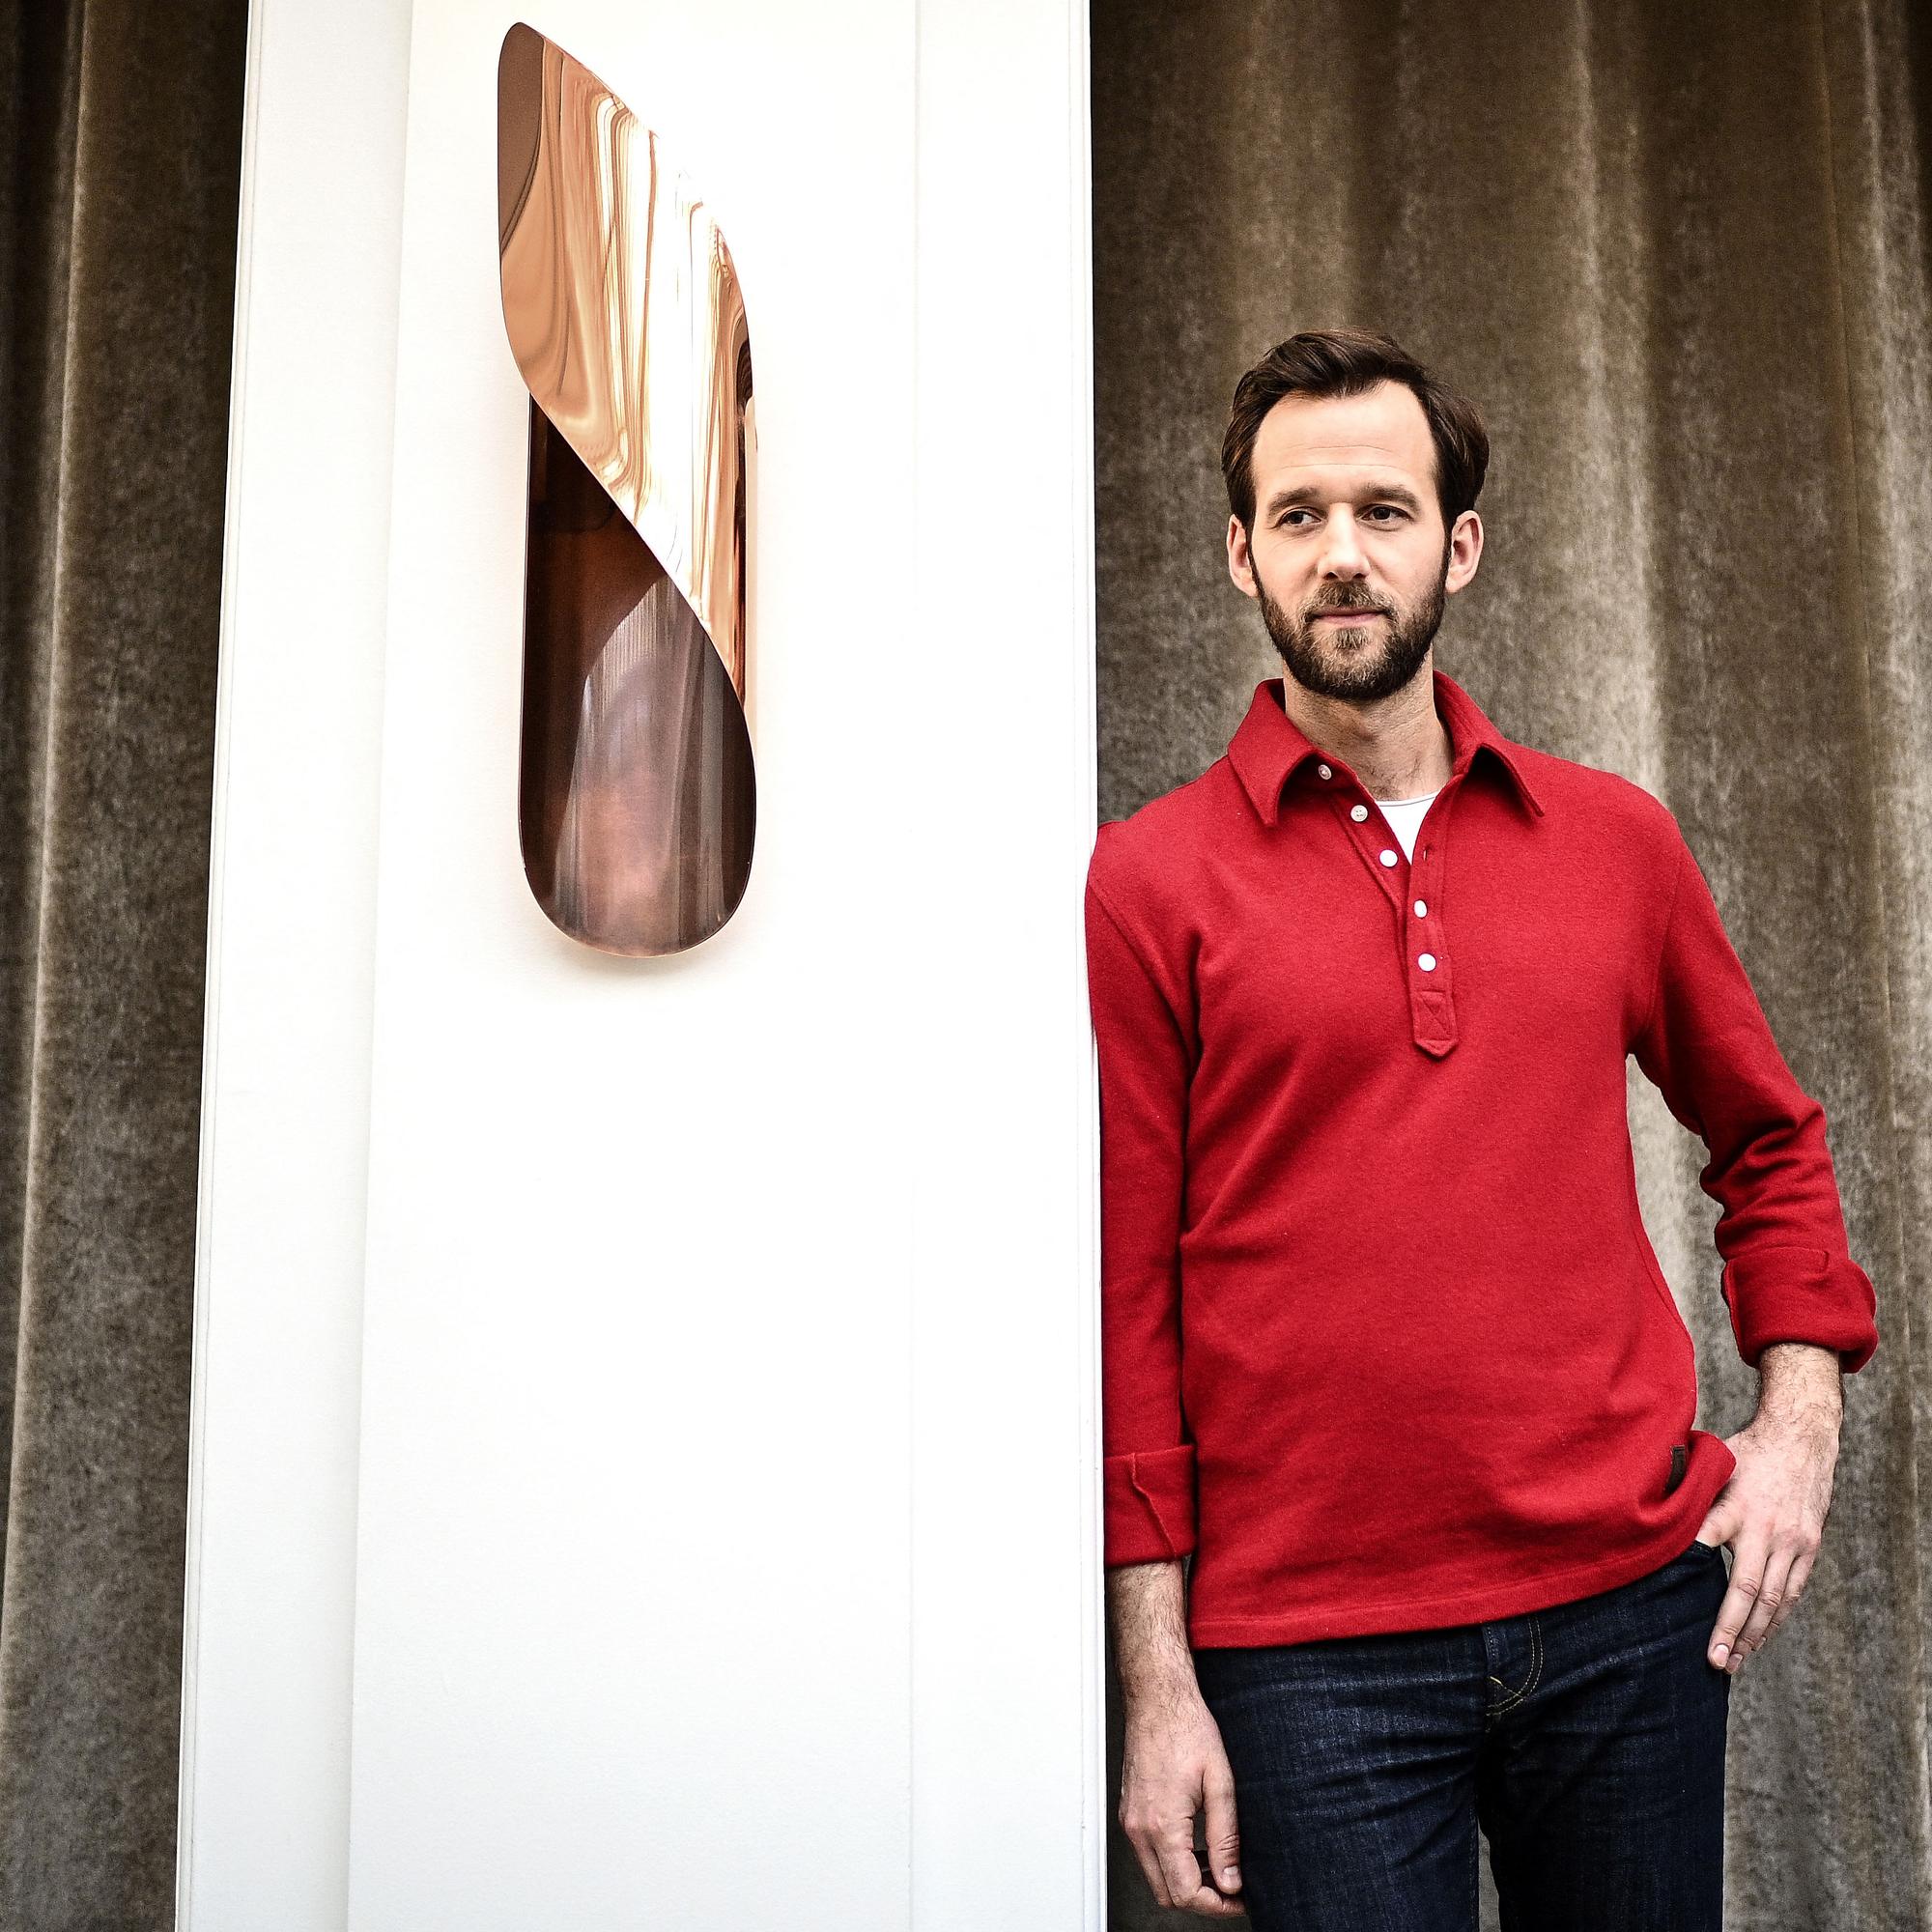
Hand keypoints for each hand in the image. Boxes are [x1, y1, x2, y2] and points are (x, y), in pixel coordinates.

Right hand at [1119, 1678, 1246, 1916]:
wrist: (1158, 1698)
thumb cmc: (1187, 1729)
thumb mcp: (1219, 1783)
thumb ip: (1225, 1838)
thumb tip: (1230, 1880)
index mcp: (1162, 1824)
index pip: (1186, 1893)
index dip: (1218, 1905)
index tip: (1240, 1897)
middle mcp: (1139, 1829)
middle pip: (1167, 1895)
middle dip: (1202, 1900)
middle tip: (1231, 1887)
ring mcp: (1131, 1821)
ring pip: (1156, 1878)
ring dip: (1186, 1882)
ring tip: (1217, 1865)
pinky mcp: (1130, 1813)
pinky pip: (1148, 1856)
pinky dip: (1172, 1862)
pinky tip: (1195, 1846)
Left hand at [1697, 1376, 1840, 1673]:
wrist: (1802, 1438)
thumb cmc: (1747, 1452)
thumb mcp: (1715, 1465)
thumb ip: (1690, 1494)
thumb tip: (1649, 1514)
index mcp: (1735, 1506)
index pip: (1707, 1541)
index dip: (1691, 1569)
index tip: (1675, 1603)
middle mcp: (1766, 1529)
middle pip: (1748, 1588)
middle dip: (1731, 1629)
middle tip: (1715, 1661)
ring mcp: (1793, 1542)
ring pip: (1774, 1599)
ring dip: (1755, 1634)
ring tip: (1736, 1661)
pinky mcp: (1809, 1548)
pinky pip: (1792, 1592)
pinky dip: (1776, 1619)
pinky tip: (1761, 1638)